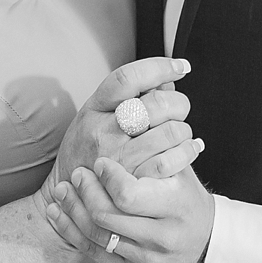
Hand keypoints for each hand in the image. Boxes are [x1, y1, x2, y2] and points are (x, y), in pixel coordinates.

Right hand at [44, 57, 194, 201]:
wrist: (72, 195)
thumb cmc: (88, 150)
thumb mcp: (97, 115)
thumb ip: (130, 96)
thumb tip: (168, 79)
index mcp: (94, 108)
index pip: (128, 78)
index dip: (159, 67)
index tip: (180, 67)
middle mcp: (103, 131)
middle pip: (156, 104)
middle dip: (178, 103)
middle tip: (178, 110)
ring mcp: (117, 159)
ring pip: (170, 132)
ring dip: (183, 130)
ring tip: (180, 134)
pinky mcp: (131, 183)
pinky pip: (170, 162)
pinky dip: (187, 152)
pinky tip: (189, 149)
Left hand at [44, 157, 214, 262]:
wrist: (202, 243)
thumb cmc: (184, 196)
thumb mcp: (180, 169)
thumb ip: (160, 142)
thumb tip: (143, 100)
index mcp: (176, 206)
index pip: (128, 194)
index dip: (108, 176)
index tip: (99, 162)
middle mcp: (163, 237)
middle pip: (107, 216)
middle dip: (86, 191)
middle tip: (76, 174)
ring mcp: (148, 261)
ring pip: (97, 235)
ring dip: (73, 210)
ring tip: (61, 190)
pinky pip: (94, 253)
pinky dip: (71, 231)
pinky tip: (58, 213)